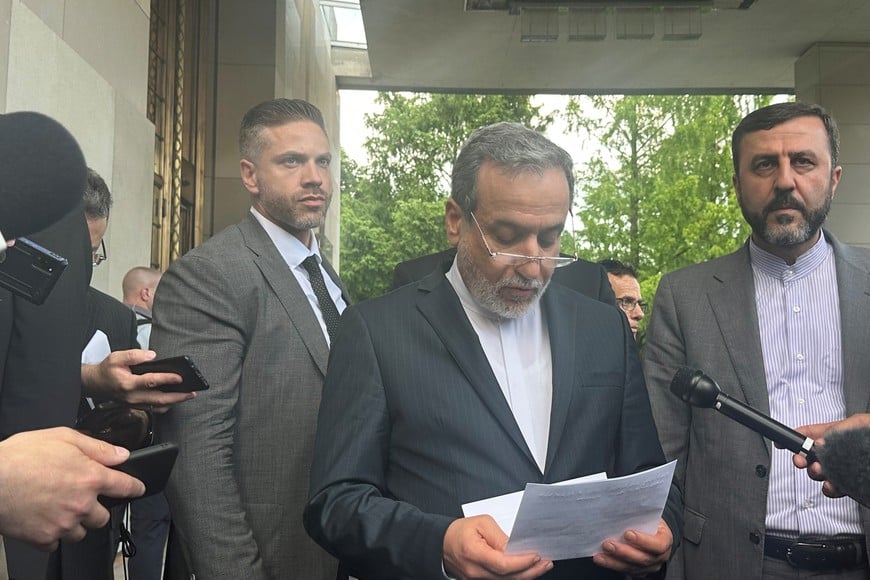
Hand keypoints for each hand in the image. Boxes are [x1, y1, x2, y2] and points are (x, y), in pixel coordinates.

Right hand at [0, 427, 145, 550]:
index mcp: (90, 477)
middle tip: (81, 498)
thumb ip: (97, 447)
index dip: (135, 487)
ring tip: (60, 509)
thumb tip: (120, 454)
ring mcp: (63, 523)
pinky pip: (57, 543)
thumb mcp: (64, 438)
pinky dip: (53, 534)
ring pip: (82, 532)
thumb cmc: (20, 457)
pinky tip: (44, 520)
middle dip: (96, 507)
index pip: (126, 486)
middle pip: (103, 516)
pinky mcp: (44, 538)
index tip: (138, 489)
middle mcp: (81, 504)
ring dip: (76, 523)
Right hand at [81, 349, 191, 411]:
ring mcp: (134, 403)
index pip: (151, 381)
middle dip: (178, 397)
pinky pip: (153, 409)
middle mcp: (132, 396)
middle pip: (159, 399)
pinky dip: (165, 405)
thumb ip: (135, 355)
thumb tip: (151, 355)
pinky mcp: (136, 406)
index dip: (167, 379)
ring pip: (158, 406)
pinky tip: (174, 400)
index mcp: (128, 384)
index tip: (180, 377)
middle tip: (191, 393)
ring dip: (174, 402)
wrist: (94, 383)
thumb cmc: (106, 370)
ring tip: (187, 396)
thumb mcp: (117, 357)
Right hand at [443, 516, 552, 578]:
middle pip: (508, 577)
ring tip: (542, 566)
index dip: (522, 562)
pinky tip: (527, 570)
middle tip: (547, 563)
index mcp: (473, 553)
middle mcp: (475, 572)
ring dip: (526, 575)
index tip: (536, 555)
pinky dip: (516, 577)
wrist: (442, 544)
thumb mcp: (481, 523)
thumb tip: (516, 548)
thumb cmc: (460, 532)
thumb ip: (499, 537)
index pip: (503, 564)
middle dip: (531, 571)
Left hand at [592, 519, 671, 575]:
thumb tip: (623, 506)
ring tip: (601, 554)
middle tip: (608, 544)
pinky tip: (601, 558)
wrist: (650, 530)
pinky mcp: (637, 571)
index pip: (658, 545)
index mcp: (665, 540)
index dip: (643, 541)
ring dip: (613, 561)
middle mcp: (659, 557)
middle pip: (642, 558)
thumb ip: (640, 514)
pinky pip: (624, 570)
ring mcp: (648, 566)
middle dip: (623, 552)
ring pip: (631, 567)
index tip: (627, 534)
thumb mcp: (649, 514)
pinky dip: (611, 564)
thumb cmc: (648, 520)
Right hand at [792, 414, 869, 497]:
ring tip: (822, 473)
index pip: (811, 433)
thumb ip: (837, 431)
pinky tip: (834, 486)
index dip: (795, 437)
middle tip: (805, 462)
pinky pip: (837, 489)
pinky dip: (831, 489)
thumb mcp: (859, 424)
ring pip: (823, 474)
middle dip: (805, 460)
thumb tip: (818, 441)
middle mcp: (842, 452)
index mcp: (840, 434)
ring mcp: (848, 469)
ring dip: (818, 475)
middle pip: (814, 456)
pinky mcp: (855, 485)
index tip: (784, 443)